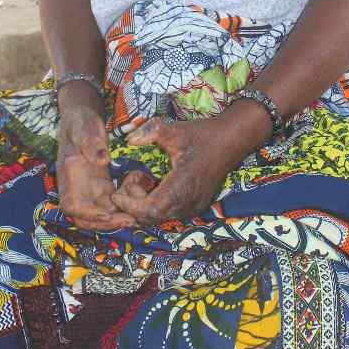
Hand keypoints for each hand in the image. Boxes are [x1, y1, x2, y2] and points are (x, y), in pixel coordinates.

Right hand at [56, 89, 123, 229]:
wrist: (81, 119)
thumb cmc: (80, 121)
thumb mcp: (84, 127)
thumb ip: (91, 142)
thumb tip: (102, 160)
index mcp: (69, 176)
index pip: (71, 205)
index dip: (87, 215)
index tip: (107, 215)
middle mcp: (77, 188)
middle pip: (85, 218)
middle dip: (105, 224)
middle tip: (130, 221)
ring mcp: (89, 190)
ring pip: (99, 215)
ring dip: (116, 220)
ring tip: (137, 217)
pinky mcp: (102, 188)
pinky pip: (111, 206)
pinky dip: (122, 208)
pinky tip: (138, 199)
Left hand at [112, 117, 245, 226]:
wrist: (231, 141)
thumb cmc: (202, 135)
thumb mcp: (174, 129)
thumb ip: (149, 132)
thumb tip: (128, 140)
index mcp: (182, 184)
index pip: (150, 209)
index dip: (130, 205)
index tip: (116, 194)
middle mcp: (189, 201)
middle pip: (152, 218)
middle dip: (134, 205)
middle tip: (130, 182)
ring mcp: (194, 206)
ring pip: (161, 218)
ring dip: (145, 206)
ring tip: (143, 181)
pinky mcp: (197, 206)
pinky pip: (170, 214)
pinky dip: (156, 206)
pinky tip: (155, 185)